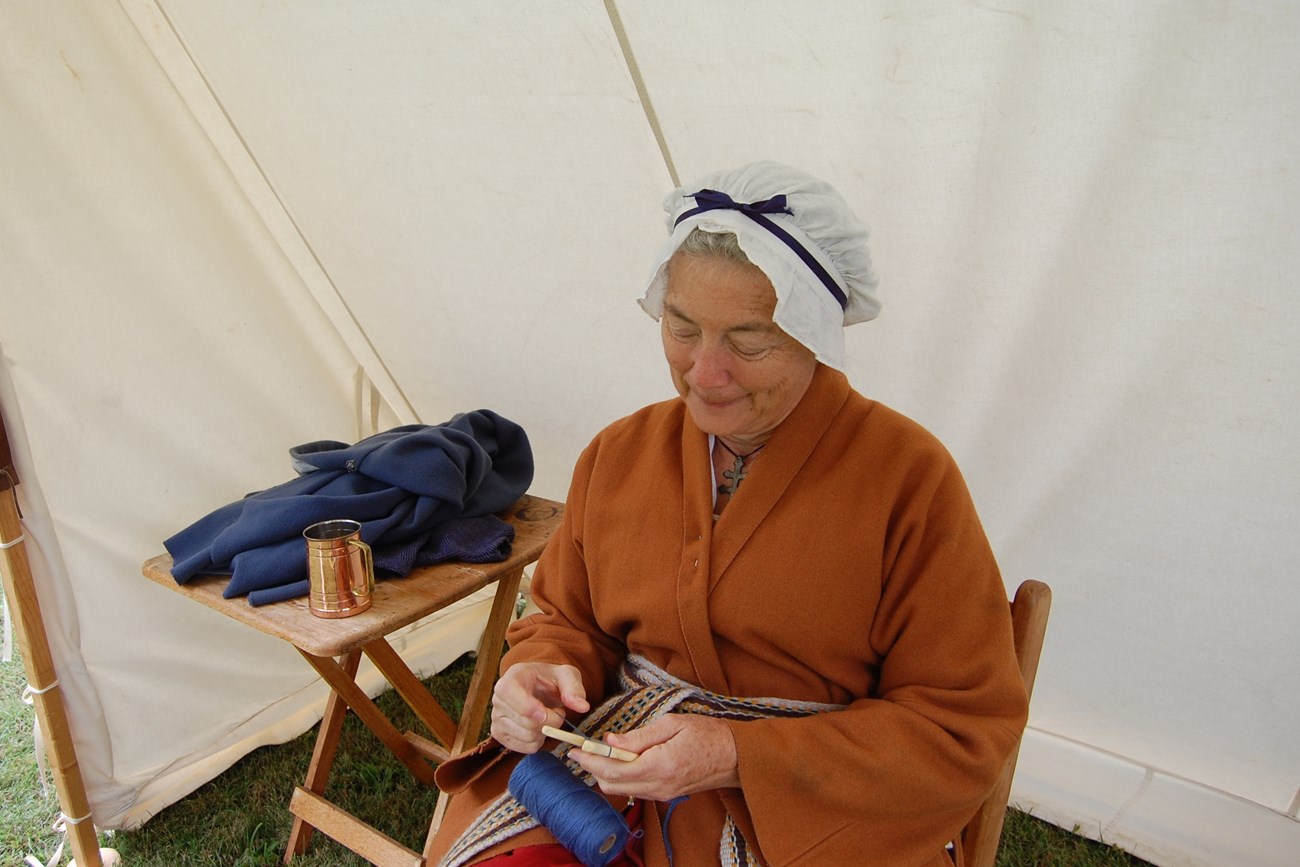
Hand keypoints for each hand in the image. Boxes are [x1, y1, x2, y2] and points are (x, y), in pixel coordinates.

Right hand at [490, 662, 589, 753]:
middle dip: (549, 720)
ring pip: (527, 736)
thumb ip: (574, 688)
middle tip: (557, 711)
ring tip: (547, 717)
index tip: (548, 712)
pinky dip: (539, 741)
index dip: (529, 706)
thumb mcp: (566, 675)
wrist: (537, 687)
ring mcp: (496, 718)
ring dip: (545, 731)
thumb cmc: (549, 679)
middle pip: (525, 721)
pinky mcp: (500, 735)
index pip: (509, 693)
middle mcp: (498, 699)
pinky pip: (525, 747)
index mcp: (511, 678)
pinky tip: (539, 728)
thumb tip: (582, 706)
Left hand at [572, 714, 738, 801]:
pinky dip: (621, 777)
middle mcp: (658, 785)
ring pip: (621, 789)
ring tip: (599, 753)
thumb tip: (610, 740)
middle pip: (612, 784)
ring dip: (606, 773)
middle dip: (593, 768)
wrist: (735, 757)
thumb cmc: (707, 734)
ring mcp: (662, 794)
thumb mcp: (672, 724)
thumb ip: (638, 736)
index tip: (574, 750)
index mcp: (659, 765)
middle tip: (582, 751)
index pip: (613, 769)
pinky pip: (635, 789)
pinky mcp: (665, 795)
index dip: (590, 760)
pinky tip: (621, 760)